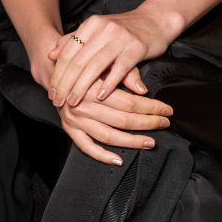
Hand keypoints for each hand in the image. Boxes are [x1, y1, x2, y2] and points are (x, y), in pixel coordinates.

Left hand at [46, 7, 175, 107]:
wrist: (155, 20)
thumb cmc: (124, 30)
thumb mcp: (97, 30)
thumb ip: (75, 40)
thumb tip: (52, 55)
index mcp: (91, 24)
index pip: (68, 52)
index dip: (58, 73)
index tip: (52, 91)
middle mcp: (103, 29)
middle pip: (78, 61)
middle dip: (65, 84)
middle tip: (58, 101)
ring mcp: (120, 38)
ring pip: (94, 66)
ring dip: (82, 87)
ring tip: (73, 102)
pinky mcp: (136, 48)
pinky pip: (119, 69)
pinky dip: (108, 84)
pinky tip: (100, 97)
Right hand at [58, 75, 174, 165]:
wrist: (55, 69)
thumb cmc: (84, 64)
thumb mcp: (104, 61)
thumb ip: (124, 73)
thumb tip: (143, 89)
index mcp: (92, 86)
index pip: (129, 102)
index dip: (151, 107)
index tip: (166, 109)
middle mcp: (82, 104)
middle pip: (122, 120)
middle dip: (148, 123)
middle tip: (164, 123)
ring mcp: (75, 119)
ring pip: (108, 136)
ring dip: (132, 141)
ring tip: (149, 142)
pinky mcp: (69, 128)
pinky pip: (86, 147)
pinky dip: (102, 156)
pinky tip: (118, 159)